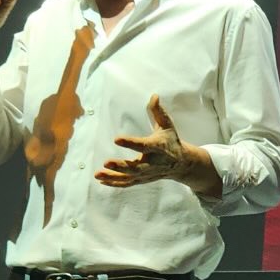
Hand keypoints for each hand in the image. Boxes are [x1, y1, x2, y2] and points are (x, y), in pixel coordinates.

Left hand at [96, 95, 219, 194]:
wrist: (182, 163)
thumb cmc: (171, 140)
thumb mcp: (167, 125)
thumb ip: (159, 111)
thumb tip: (154, 95)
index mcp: (158, 147)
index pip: (143, 146)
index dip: (130, 143)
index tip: (116, 139)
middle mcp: (152, 163)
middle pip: (136, 167)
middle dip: (121, 166)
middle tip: (106, 163)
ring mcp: (147, 173)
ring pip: (129, 177)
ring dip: (113, 177)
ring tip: (97, 174)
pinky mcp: (142, 179)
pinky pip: (128, 183)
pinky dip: (115, 183)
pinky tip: (101, 180)